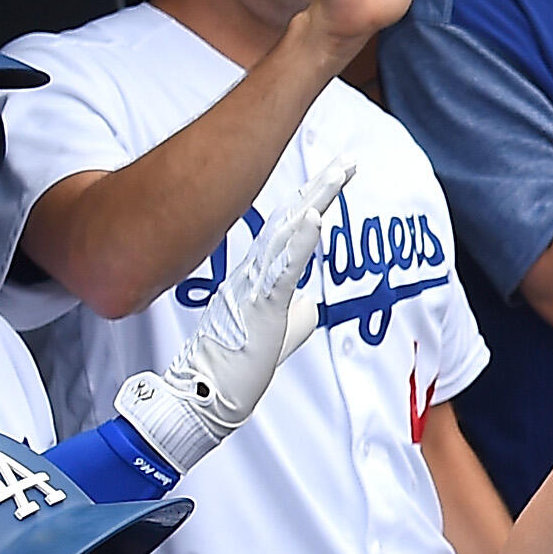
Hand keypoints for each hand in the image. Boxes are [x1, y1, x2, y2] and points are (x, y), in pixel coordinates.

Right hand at [116, 159, 355, 470]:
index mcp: (260, 274)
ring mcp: (256, 284)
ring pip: (289, 235)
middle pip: (292, 220)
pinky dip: (301, 240)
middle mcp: (256, 270)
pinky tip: (315, 216)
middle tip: (346, 160)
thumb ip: (297, 312)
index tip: (337, 173)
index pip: (291, 228)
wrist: (206, 393)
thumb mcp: (280, 332)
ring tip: (336, 175)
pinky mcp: (261, 302)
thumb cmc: (240, 362)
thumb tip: (310, 306)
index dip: (313, 199)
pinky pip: (284, 265)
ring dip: (313, 204)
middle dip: (321, 189)